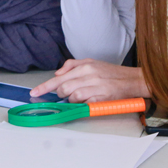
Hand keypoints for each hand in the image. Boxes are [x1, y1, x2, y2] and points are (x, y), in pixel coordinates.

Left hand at [30, 58, 148, 102]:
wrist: (133, 80)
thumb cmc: (111, 73)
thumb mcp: (91, 63)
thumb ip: (72, 66)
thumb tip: (57, 73)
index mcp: (85, 66)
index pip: (59, 78)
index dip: (45, 87)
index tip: (34, 93)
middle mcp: (89, 75)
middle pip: (64, 88)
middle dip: (61, 95)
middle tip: (66, 95)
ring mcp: (96, 87)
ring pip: (73, 97)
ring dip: (73, 100)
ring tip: (81, 98)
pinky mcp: (103, 98)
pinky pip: (85, 104)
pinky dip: (82, 105)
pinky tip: (87, 101)